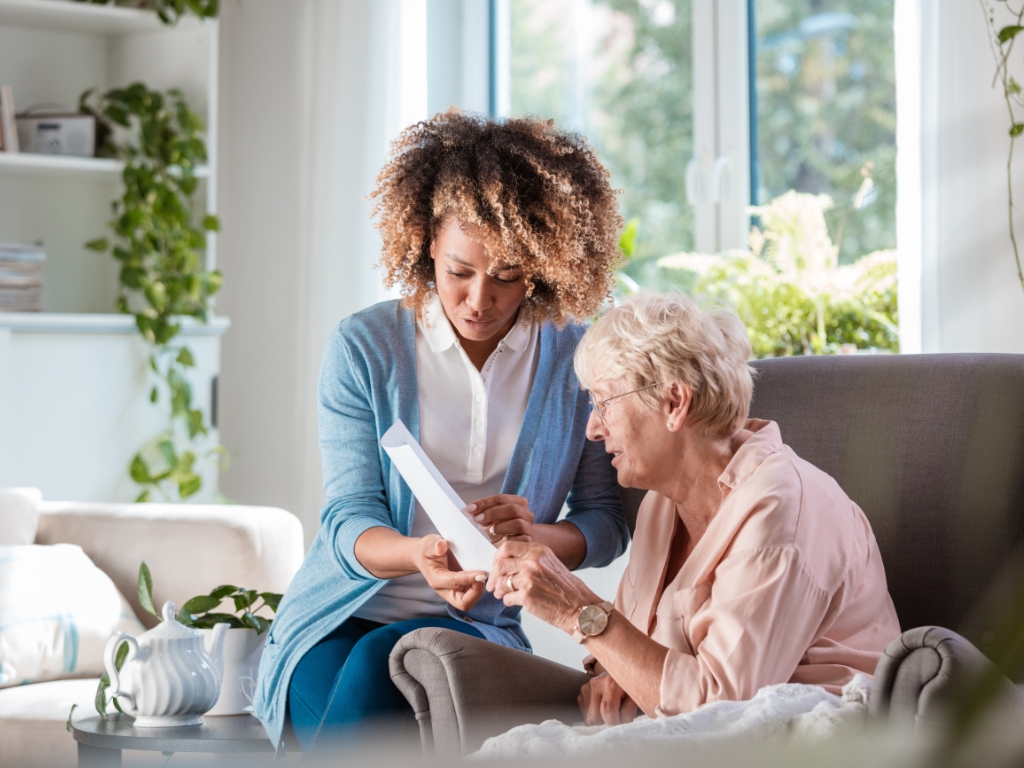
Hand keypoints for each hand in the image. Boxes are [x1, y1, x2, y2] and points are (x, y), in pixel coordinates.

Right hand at [415, 535, 486, 611]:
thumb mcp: (428, 544)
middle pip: (463, 603)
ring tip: (484, 573)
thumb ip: (434, 546)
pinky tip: (482, 573)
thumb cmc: (426, 551)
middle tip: (483, 576)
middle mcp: (445, 590)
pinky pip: (472, 593)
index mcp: (437, 580)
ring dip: (479, 589)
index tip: (481, 573)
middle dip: (476, 592)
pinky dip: (479, 586)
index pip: (454, 583)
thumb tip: (441, 545)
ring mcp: (453, 591)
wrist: (424, 556)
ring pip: (470, 599)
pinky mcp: (460, 588)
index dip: (469, 579)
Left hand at [466, 494, 534, 542]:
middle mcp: (526, 513)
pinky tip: (502, 540)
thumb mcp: (486, 518)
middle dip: (492, 513)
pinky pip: (521, 540)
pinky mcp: (528, 542)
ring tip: (491, 531)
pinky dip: (510, 539)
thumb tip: (469, 510)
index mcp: (518, 502)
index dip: (485, 503)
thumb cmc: (495, 530)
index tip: (470, 509)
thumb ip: (480, 512)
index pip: (501, 498)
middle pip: (512, 509)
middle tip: (477, 519)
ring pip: (518, 524)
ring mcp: (528, 528)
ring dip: (501, 527)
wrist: (503, 548)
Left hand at [486, 540, 600, 633]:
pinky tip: (515, 602)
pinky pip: (507, 598)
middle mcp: (532, 561)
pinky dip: (508, 601)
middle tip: (493, 585)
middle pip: (500, 564)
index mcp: (539, 550)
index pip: (507, 547)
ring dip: (499, 590)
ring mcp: (529, 578)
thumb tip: (506, 563)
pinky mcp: (527, 596)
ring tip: (503, 595)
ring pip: (501, 582)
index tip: (496, 567)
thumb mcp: (550, 563)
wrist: (580, 608)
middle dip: (494, 576)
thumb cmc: (566, 589)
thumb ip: (530, 559)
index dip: (497, 558)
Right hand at [578, 675, 638, 725]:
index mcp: (611, 682)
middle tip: (616, 720)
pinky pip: (585, 715)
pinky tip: (602, 712)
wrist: (618, 675)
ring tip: (610, 715)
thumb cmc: (628, 689)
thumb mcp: (634, 698)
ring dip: (600, 722)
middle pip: (595, 716)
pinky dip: (595, 718)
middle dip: (606, 724)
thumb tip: (622, 725)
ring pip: (588, 718)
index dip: (614, 722)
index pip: (607, 709)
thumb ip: (629, 711)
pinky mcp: (581, 694)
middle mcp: (595, 683)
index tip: (621, 726)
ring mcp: (586, 688)